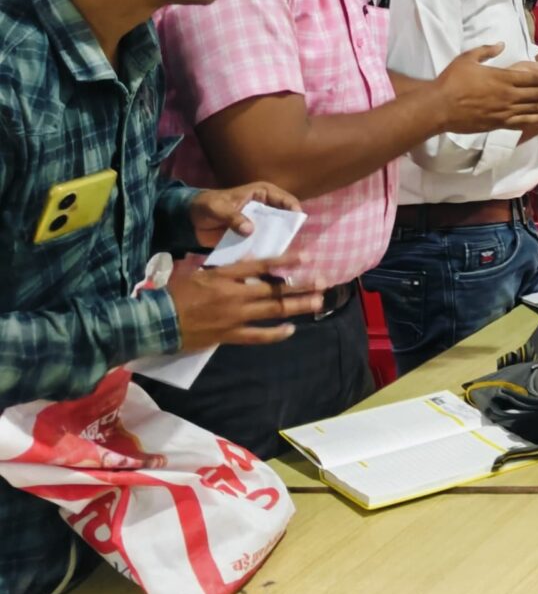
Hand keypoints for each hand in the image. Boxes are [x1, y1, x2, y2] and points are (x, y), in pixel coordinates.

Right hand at [168, 257, 327, 351]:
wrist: (156, 321)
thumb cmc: (175, 294)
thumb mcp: (201, 273)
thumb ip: (227, 269)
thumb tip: (250, 261)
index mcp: (225, 276)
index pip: (261, 265)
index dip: (286, 261)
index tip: (307, 257)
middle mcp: (234, 294)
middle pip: (275, 288)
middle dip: (302, 285)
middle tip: (324, 282)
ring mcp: (233, 316)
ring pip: (272, 310)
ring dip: (297, 306)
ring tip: (318, 302)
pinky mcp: (228, 335)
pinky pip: (257, 336)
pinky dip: (275, 334)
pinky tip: (290, 330)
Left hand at [185, 181, 300, 251]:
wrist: (190, 220)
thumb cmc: (206, 205)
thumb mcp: (218, 208)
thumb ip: (234, 217)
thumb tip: (250, 231)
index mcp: (263, 193)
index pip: (286, 200)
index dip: (293, 211)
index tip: (294, 224)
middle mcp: (266, 208)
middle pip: (284, 218)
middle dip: (286, 230)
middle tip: (287, 243)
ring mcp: (259, 223)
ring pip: (274, 233)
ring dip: (275, 242)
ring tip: (277, 254)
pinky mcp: (251, 236)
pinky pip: (261, 243)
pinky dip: (262, 250)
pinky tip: (263, 259)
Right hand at [434, 46, 537, 131]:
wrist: (437, 107)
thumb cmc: (451, 81)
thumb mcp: (468, 58)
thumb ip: (487, 50)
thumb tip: (502, 43)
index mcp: (502, 78)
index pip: (533, 77)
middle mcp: (507, 95)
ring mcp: (504, 111)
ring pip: (535, 108)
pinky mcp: (498, 123)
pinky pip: (523, 122)